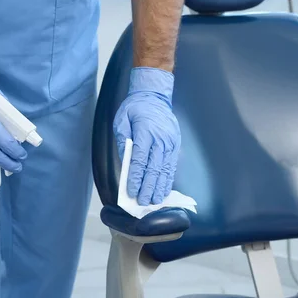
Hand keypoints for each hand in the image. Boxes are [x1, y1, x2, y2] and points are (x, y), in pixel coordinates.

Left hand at [113, 67, 180, 205]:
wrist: (155, 95)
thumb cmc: (135, 107)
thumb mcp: (122, 120)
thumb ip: (124, 141)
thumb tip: (125, 162)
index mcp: (145, 132)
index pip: (139, 159)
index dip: (135, 177)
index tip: (131, 191)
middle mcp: (160, 139)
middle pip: (154, 168)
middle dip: (148, 187)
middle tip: (142, 202)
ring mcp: (170, 143)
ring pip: (165, 169)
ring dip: (159, 187)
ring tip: (154, 201)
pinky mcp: (175, 145)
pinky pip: (171, 165)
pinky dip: (168, 179)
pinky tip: (164, 190)